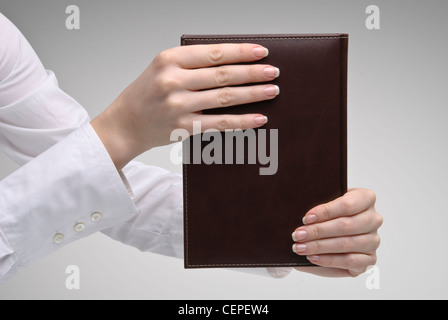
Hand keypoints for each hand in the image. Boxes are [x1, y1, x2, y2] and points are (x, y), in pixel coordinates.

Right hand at [91, 44, 279, 168]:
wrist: (124, 124)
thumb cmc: (146, 94)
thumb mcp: (163, 68)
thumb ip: (192, 63)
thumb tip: (234, 63)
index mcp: (169, 59)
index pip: (213, 53)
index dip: (241, 52)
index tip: (262, 52)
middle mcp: (173, 80)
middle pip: (223, 74)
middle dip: (253, 73)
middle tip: (273, 72)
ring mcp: (178, 105)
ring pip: (225, 97)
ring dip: (252, 94)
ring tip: (271, 91)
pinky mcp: (182, 127)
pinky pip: (219, 123)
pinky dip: (242, 121)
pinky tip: (259, 118)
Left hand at [292, 188, 382, 276]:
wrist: (332, 235)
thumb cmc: (328, 216)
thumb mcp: (324, 206)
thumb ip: (318, 205)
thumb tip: (305, 217)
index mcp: (365, 198)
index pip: (347, 204)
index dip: (326, 212)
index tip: (306, 218)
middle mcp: (373, 219)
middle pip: (345, 225)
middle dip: (318, 231)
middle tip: (298, 235)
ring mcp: (373, 240)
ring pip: (346, 244)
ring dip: (319, 246)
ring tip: (300, 247)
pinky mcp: (369, 259)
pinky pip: (349, 261)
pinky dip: (328, 260)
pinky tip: (313, 257)